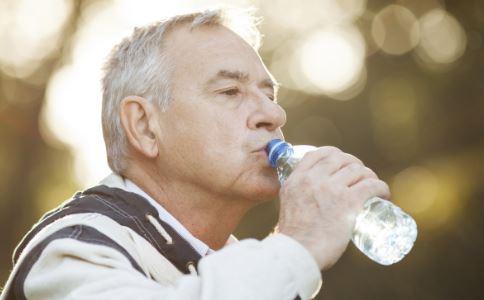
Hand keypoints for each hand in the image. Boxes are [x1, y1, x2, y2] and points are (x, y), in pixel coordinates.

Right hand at [276, 146, 389, 269]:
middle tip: (360, 177)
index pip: (317, 154)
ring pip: (358, 170)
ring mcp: (331, 189)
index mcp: (296, 179)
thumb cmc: (295, 236)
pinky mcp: (348, 202)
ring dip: (369, 176)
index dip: (334, 154)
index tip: (342, 162)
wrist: (299, 252)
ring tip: (372, 187)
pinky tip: (384, 194)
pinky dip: (381, 188)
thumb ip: (297, 196)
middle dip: (354, 164)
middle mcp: (313, 179)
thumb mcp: (288, 205)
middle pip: (341, 159)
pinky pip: (371, 185)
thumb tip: (310, 198)